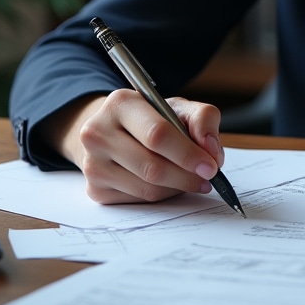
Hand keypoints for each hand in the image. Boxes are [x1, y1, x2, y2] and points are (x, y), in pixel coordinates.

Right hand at [45, 90, 225, 204]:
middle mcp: (98, 132)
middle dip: (187, 176)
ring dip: (177, 187)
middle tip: (207, 177)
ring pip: (146, 188)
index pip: (157, 134)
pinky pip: (138, 200)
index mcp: (120, 103)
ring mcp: (92, 163)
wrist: (115, 132)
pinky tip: (168, 183)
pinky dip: (161, 195)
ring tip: (190, 178)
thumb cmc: (152, 119)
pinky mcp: (95, 189)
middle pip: (152, 166)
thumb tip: (211, 150)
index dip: (188, 154)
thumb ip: (203, 118)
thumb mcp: (178, 107)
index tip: (211, 166)